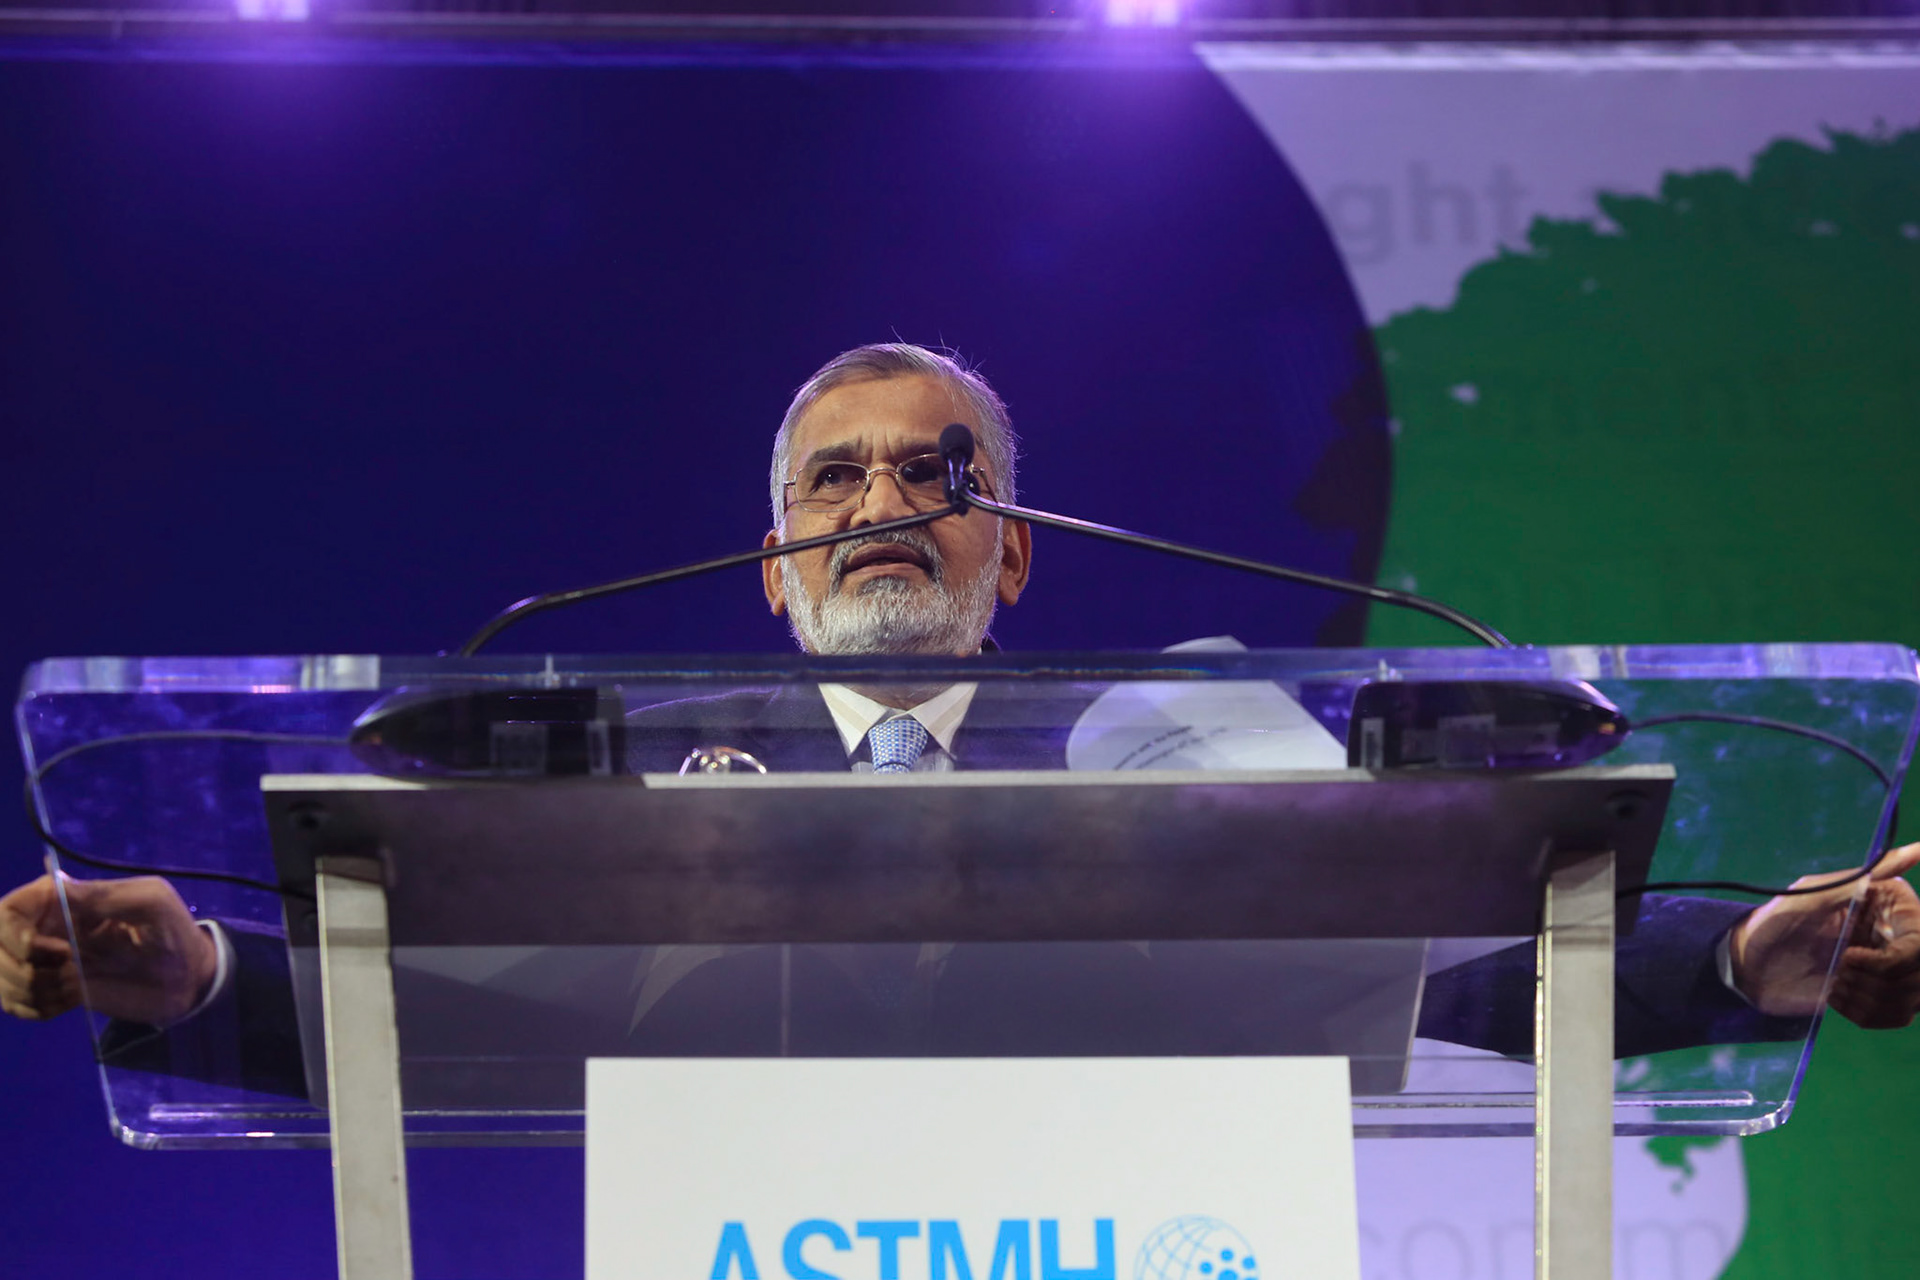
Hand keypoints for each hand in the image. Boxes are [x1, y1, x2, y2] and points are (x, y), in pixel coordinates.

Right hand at [0, 873, 217, 1026]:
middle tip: (65, 972)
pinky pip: (16, 1005)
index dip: (12, 932)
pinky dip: (34, 1009)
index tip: (46, 949)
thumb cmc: (174, 933)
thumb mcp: (151, 903)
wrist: (187, 979)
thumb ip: (104, 896)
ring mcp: (47, 962)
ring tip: (70, 990)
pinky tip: (67, 1004)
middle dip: (17, 967)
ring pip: (2, 978)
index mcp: (65, 900)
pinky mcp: (54, 991)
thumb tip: (55, 883)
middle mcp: (47, 929)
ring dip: (27, 991)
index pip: (7, 910)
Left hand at [1729, 842, 1919, 1023]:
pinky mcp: (1873, 998)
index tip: (1857, 955)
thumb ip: (1861, 880)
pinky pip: (1897, 1015)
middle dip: (1881, 974)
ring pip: (1912, 994)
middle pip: (1918, 967)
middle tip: (1840, 967)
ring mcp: (1885, 970)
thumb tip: (1919, 848)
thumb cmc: (1775, 922)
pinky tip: (1834, 998)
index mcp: (1885, 907)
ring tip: (1834, 982)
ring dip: (1870, 994)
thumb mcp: (1811, 897)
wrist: (1749, 968)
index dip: (1903, 952)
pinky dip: (1867, 1013)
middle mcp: (1892, 938)